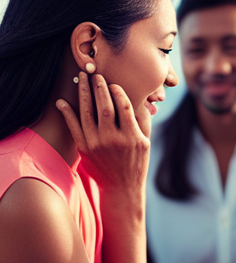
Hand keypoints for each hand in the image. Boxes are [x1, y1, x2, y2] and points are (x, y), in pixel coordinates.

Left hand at [56, 71, 149, 190]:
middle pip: (105, 107)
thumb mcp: (146, 143)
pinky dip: (67, 114)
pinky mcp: (84, 149)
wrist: (121, 188)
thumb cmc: (136, 163)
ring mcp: (97, 144)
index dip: (118, 92)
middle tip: (96, 74)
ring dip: (84, 94)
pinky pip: (73, 128)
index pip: (124, 107)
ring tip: (82, 79)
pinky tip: (62, 101)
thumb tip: (140, 100)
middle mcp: (114, 140)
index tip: (114, 83)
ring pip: (88, 114)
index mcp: (132, 137)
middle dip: (100, 88)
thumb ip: (143, 121)